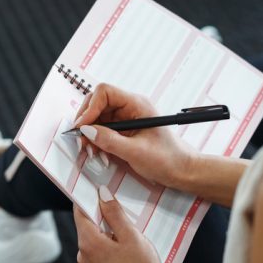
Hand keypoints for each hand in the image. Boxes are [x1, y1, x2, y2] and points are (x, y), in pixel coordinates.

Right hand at [74, 83, 195, 187]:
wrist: (180, 170)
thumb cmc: (167, 159)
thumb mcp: (136, 152)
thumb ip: (110, 141)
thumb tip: (87, 130)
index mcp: (137, 105)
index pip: (105, 92)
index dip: (90, 107)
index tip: (83, 127)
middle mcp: (130, 107)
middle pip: (97, 103)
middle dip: (87, 121)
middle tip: (82, 140)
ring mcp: (126, 118)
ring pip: (98, 117)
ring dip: (90, 133)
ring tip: (91, 150)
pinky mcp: (124, 130)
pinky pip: (103, 129)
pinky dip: (96, 140)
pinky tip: (99, 152)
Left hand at [74, 186, 167, 262]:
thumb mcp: (130, 235)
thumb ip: (114, 213)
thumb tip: (102, 194)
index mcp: (88, 242)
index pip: (80, 212)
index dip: (88, 198)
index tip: (96, 188)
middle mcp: (83, 255)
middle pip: (88, 226)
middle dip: (103, 216)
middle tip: (123, 212)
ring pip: (95, 240)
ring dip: (109, 233)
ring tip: (130, 235)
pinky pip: (100, 253)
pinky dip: (110, 246)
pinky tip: (128, 250)